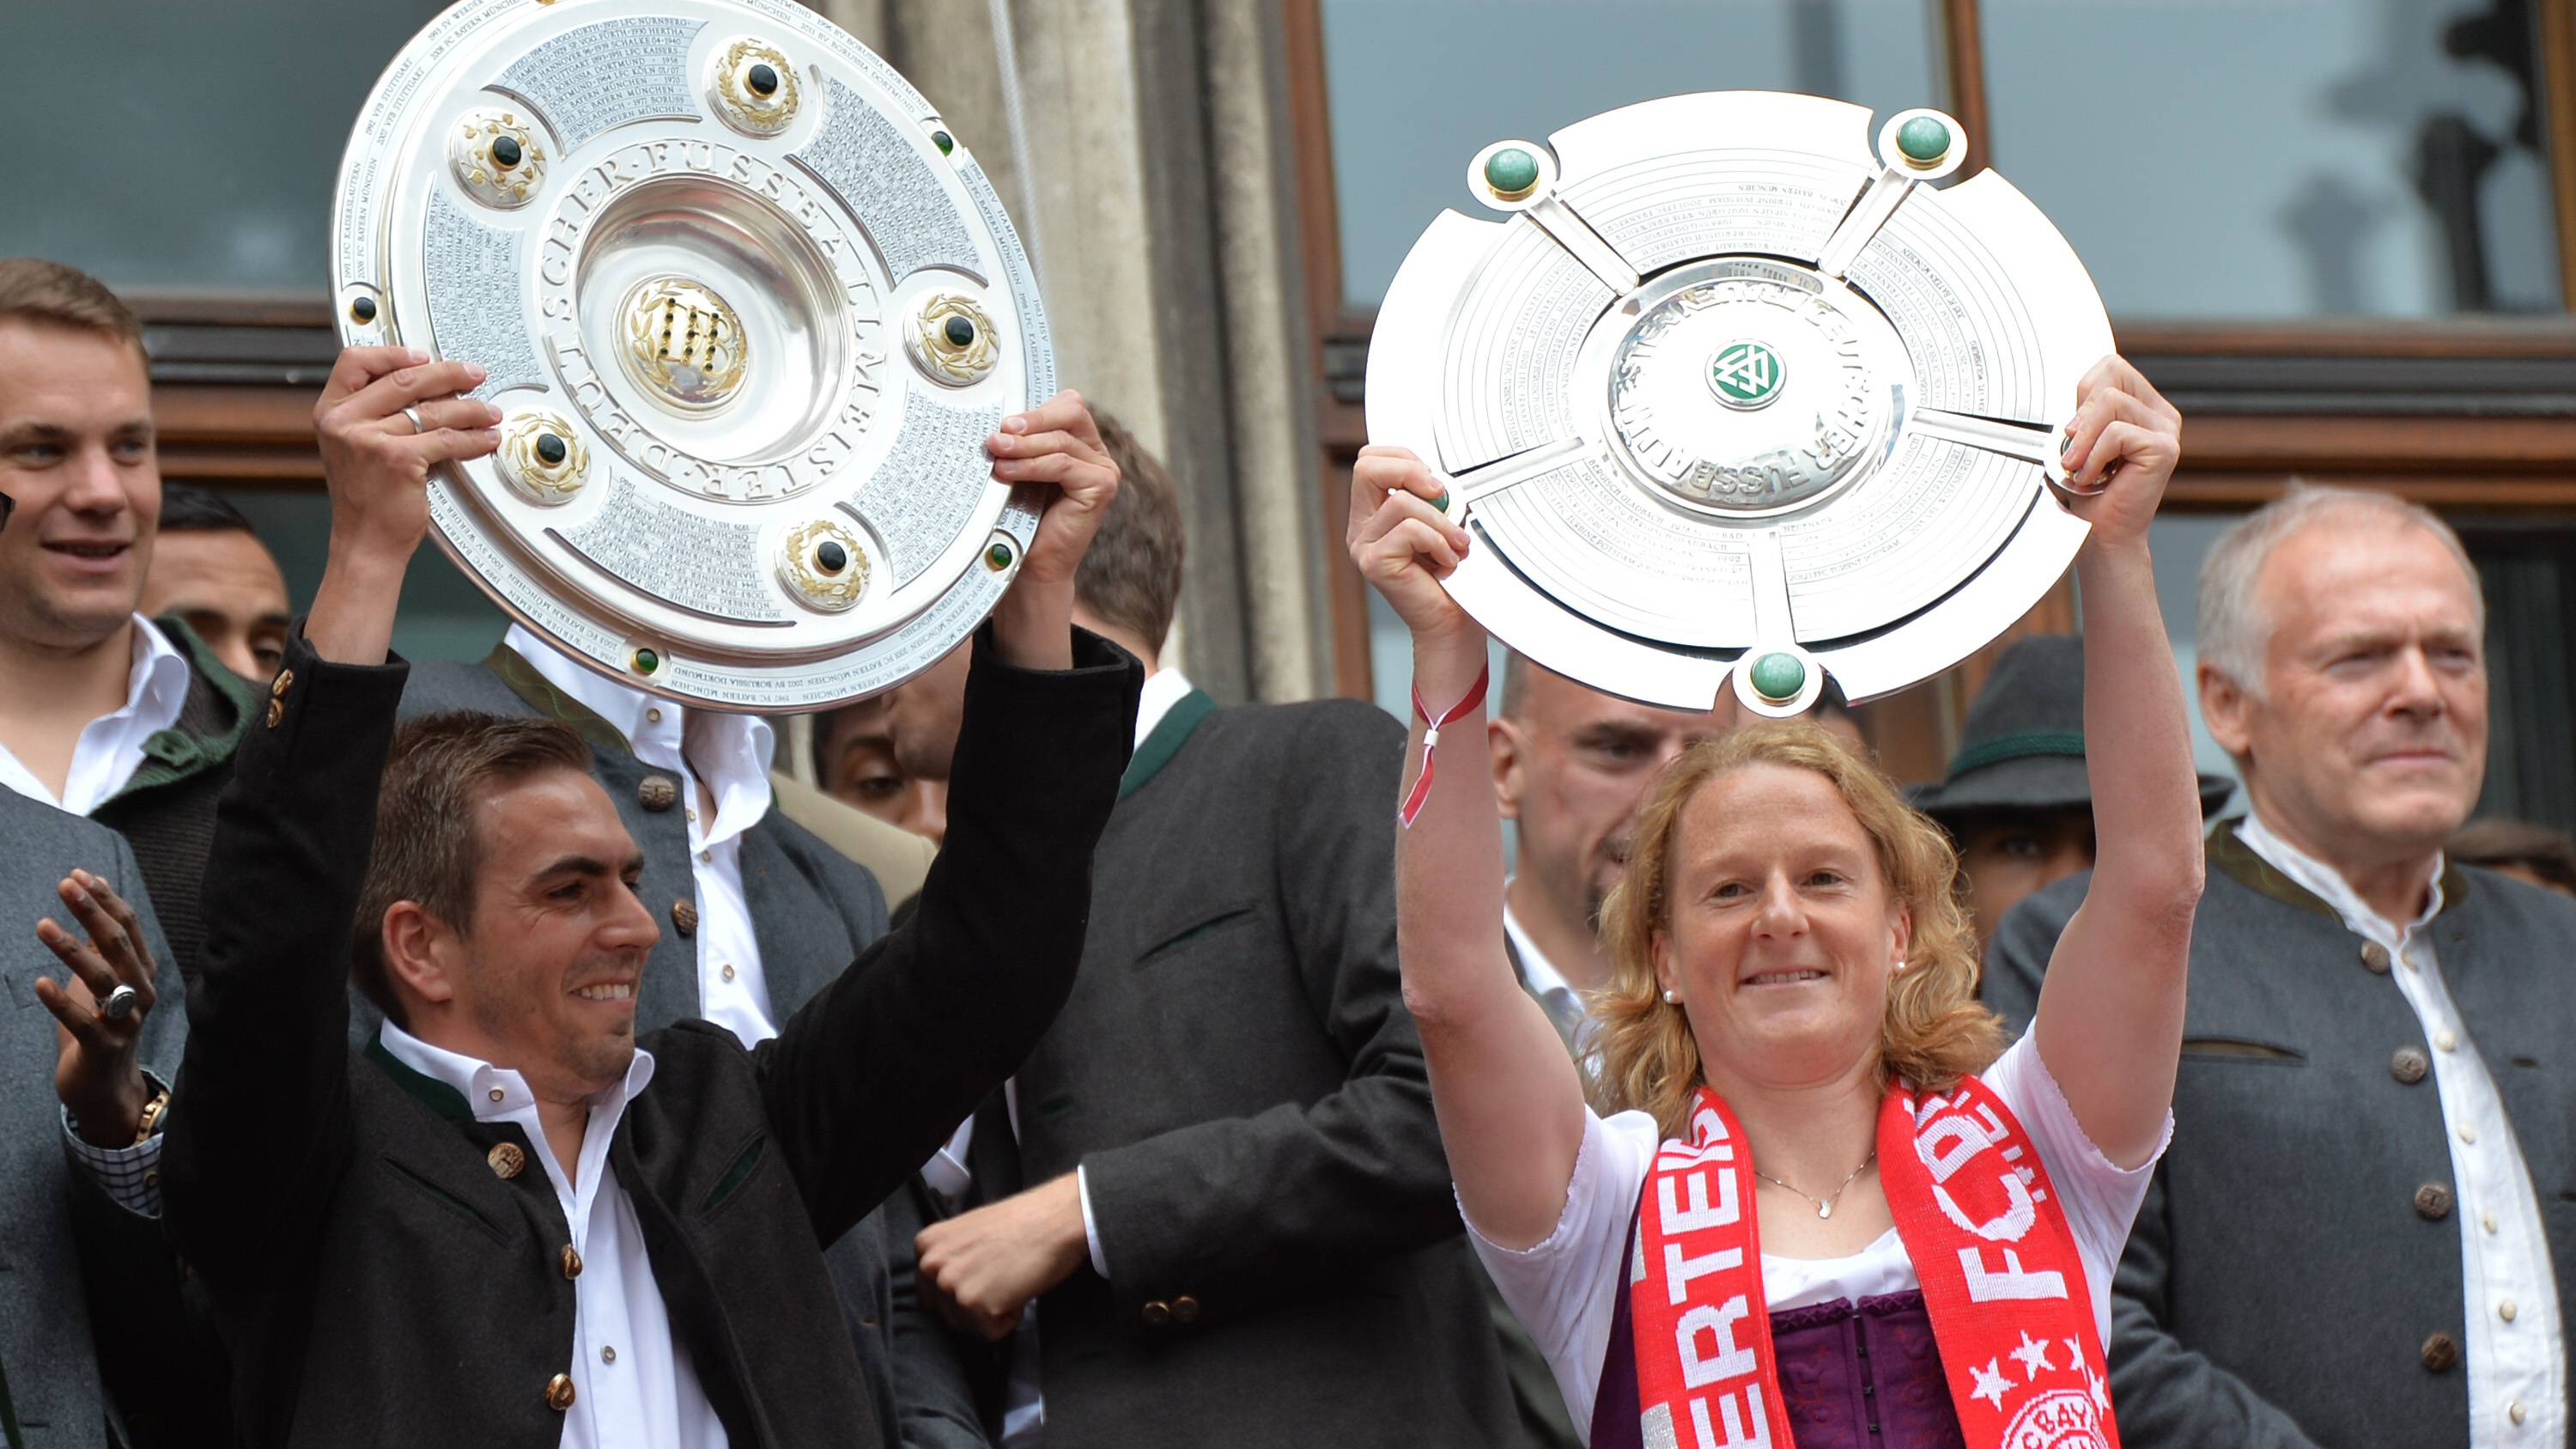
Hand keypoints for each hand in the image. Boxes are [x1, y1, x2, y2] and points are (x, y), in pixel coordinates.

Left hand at [31, 870, 158, 1146]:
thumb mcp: (102, 978)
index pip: (129, 926)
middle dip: (92, 913)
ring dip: (71, 950)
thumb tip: (93, 883)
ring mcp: (126, 1021)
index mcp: (142, 972)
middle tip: (64, 886)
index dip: (105, 899)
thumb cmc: (100, 1024)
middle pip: (119, 945)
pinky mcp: (104, 1047)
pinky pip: (83, 1021)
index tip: (77, 875)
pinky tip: (39, 982)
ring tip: (42, 925)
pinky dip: (61, 1001)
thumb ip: (99, 938)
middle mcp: (141, 992)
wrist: (105, 1085)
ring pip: (102, 979)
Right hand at [313, 346, 501, 569]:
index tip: (424, 355)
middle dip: (448, 374)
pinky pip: (446, 439)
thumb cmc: (366, 500)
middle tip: (473, 375)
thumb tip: (427, 389)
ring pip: (433, 411)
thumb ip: (376, 416)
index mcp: (331, 412)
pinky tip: (486, 439)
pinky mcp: (397, 459)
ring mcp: (368, 439)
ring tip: (489, 412)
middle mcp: (343, 421)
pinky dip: (473, 439)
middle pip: (404, 380)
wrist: (365, 542)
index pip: (355, 361)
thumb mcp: (355, 448)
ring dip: (470, 409)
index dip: (393, 353)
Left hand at [914, 1173, 1090, 1341]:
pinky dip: (1010, 1318)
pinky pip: (991, 1332)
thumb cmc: (1023, 1223)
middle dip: (975, 1306)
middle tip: (1001, 1277)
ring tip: (1010, 1278)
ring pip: (967, 1326)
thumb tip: (948, 1287)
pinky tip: (1018, 1287)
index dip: (962, 1293)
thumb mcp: (970, 1233)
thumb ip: (950, 1259)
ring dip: (992, 1312)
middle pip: (946, 1314)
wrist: (1056, 1219)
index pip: (931, 1294)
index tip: (983, 1277)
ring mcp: (951, 1284)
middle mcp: (930, 1265)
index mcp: (926, 1245)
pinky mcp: (974, 1303)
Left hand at [984, 392, 1119, 669]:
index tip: (1003, 421)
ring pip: (1061, 441)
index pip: (1067, 405)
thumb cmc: (1019, 516)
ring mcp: (1104, 470)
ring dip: (1023, 447)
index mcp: (1081, 442)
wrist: (1028, 564)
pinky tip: (1007, 472)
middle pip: (1071, 411)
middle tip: (998, 433)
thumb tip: (995, 419)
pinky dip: (1032, 466)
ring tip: (995, 453)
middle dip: (1031, 420)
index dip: (1036, 409)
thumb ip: (1018, 442)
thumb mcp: (1018, 468)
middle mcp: (1097, 453)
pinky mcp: (1102, 487)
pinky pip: (1063, 465)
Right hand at [1348, 446, 1479, 650]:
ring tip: (1455, 543)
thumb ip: (1431, 497)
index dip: (1403, 457)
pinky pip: (1410, 530)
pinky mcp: (1373, 562)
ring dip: (1441, 520)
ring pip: (1401, 501)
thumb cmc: (1450, 577)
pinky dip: (1438, 541)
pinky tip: (1447, 560)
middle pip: (1366, 467)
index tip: (1433, 480)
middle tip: (1440, 493)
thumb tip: (1436, 478)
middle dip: (1411, 471)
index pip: (1369, 460)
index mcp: (1372, 513)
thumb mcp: (1441, 522)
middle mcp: (1361, 528)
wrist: (1451, 623)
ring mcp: (1362, 546)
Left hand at [2058, 354, 2181, 549]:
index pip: (2111, 365)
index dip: (2082, 392)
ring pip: (2110, 402)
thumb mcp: (2078, 441)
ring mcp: (2166, 430)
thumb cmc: (2087, 491)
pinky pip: (2115, 433)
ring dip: (2083, 441)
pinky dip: (2094, 457)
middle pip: (2113, 372)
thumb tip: (2072, 385)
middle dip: (2081, 411)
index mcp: (2143, 406)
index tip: (2073, 430)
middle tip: (2072, 451)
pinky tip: (2093, 479)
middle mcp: (2160, 414)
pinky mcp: (2164, 448)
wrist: (2101, 534)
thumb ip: (2083, 410)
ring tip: (2079, 469)